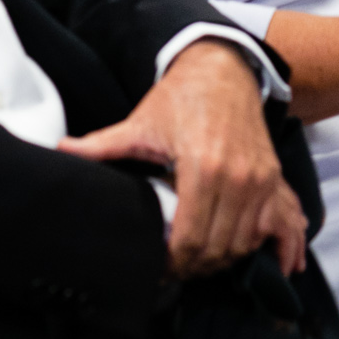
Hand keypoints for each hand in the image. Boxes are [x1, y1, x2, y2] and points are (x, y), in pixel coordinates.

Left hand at [56, 40, 305, 279]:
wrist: (223, 70)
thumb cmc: (180, 97)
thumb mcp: (140, 123)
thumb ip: (102, 145)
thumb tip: (60, 150)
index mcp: (202, 167)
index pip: (190, 239)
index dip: (172, 262)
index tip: (159, 267)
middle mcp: (239, 179)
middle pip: (217, 248)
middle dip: (195, 266)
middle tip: (176, 268)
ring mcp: (261, 180)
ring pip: (244, 244)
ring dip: (223, 260)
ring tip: (200, 260)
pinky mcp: (274, 178)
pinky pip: (277, 228)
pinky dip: (267, 248)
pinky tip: (260, 263)